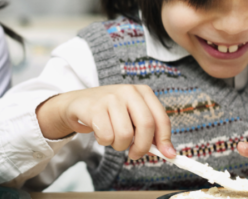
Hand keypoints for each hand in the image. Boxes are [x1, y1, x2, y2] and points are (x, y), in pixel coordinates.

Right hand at [36, 85, 175, 159]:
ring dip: (119, 145)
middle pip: (146, 125)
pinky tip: (100, 132)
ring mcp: (110, 98)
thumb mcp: (132, 116)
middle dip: (142, 147)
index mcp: (142, 91)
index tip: (167, 154)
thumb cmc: (109, 112)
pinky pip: (106, 136)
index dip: (164, 139)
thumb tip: (169, 153)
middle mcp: (128, 91)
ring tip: (112, 136)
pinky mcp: (94, 108)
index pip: (160, 118)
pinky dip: (104, 141)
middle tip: (135, 154)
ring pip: (125, 135)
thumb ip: (150, 131)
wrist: (78, 103)